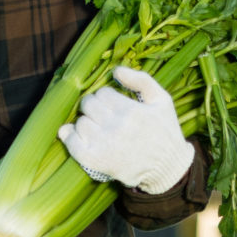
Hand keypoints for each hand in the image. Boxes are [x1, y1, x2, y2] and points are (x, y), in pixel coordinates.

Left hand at [59, 66, 195, 194]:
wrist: (167, 167)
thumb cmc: (165, 131)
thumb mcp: (162, 100)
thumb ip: (141, 80)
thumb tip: (116, 70)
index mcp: (131, 110)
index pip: (102, 93)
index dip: (106, 96)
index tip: (112, 104)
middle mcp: (116, 126)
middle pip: (88, 105)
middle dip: (93, 107)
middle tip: (102, 114)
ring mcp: (104, 144)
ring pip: (80, 122)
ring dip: (86, 122)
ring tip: (97, 127)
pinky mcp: (95, 160)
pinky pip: (71, 142)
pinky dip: (70, 137)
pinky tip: (75, 135)